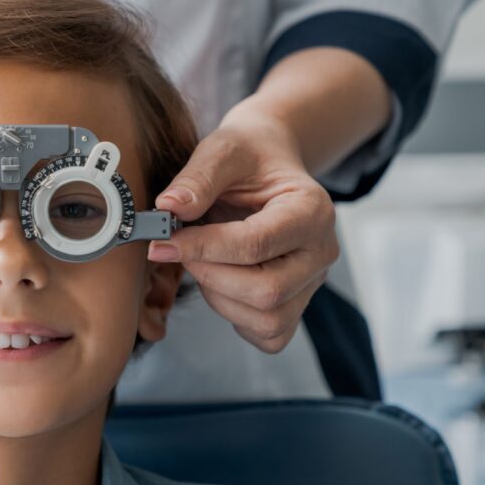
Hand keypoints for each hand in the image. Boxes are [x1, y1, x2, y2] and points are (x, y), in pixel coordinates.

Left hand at [147, 109, 338, 352]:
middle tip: (180, 250)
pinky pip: (270, 335)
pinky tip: (220, 284)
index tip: (163, 241)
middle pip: (267, 291)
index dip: (202, 248)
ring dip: (219, 298)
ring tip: (203, 262)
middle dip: (210, 276)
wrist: (267, 163)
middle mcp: (321, 251)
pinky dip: (236, 318)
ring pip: (267, 320)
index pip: (256, 245)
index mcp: (312, 210)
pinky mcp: (297, 303)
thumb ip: (197, 178)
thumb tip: (169, 208)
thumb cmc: (247, 156)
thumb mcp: (222, 150)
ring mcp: (312, 282)